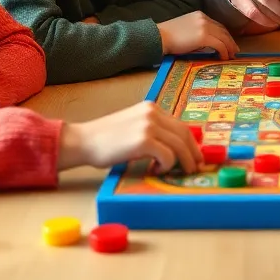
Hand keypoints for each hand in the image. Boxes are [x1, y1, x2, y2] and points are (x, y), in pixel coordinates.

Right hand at [56, 100, 202, 171]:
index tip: (195, 155)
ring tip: (177, 172)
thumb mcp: (133, 126)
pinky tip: (156, 170)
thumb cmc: (105, 139)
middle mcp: (152, 113)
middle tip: (194, 167)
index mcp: (151, 108)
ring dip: (183, 162)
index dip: (191, 142)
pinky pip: (168, 156)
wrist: (84, 141)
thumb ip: (152, 130)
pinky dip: (167, 166)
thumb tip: (173, 147)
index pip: (180, 124)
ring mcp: (149, 125)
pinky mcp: (144, 140)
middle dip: (192, 153)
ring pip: (179, 145)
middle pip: (184, 134)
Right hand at [158, 11, 238, 58]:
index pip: (217, 25)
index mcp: (199, 15)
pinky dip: (224, 51)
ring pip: (224, 37)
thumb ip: (198, 32)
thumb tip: (208, 44)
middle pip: (223, 30)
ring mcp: (204, 26)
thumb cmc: (169, 36)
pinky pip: (219, 44)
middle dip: (230, 41)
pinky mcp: (204, 36)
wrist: (159, 36)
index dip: (224, 35)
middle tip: (234, 50)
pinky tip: (223, 57)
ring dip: (229, 47)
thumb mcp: (186, 29)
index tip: (228, 43)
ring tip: (231, 55)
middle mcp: (204, 18)